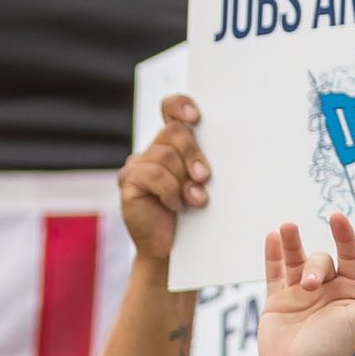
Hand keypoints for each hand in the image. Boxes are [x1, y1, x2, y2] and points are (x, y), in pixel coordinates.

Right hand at [119, 96, 211, 266]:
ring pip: (165, 155)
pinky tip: (174, 206)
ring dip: (184, 179)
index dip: (180, 106)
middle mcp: (151, 150)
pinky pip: (153, 175)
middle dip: (193, 153)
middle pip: (173, 132)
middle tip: (204, 177)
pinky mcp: (128, 182)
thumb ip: (203, 164)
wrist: (170, 250)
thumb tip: (226, 153)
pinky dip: (169, 191)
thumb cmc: (190, 217)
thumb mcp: (200, 186)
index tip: (196, 118)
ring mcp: (136, 165)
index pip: (170, 109)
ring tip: (194, 199)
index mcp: (170, 145)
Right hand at [255, 214, 354, 355]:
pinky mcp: (277, 300)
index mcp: (349, 294)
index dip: (345, 236)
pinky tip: (273, 237)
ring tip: (286, 227)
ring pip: (296, 260)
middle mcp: (325, 291)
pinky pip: (274, 272)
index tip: (337, 217)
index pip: (349, 256)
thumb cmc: (331, 352)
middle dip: (314, 266)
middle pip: (321, 260)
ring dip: (292, 243)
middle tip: (309, 286)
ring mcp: (300, 294)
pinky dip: (273, 254)